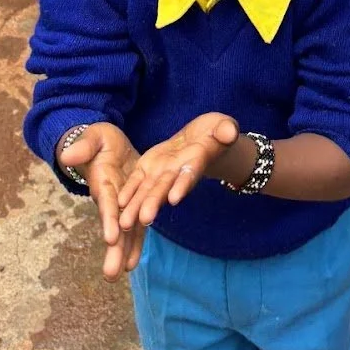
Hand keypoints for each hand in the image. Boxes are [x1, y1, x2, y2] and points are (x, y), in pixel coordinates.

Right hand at [57, 123, 143, 278]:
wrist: (109, 144)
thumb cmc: (100, 140)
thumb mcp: (95, 136)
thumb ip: (83, 145)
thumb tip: (67, 155)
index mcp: (103, 182)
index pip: (107, 202)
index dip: (109, 219)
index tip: (111, 237)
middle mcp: (111, 198)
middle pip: (114, 225)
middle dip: (114, 249)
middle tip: (111, 274)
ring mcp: (121, 204)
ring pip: (124, 232)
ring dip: (123, 252)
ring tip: (123, 273)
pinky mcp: (133, 205)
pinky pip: (136, 226)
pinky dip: (135, 244)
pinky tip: (133, 264)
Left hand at [117, 113, 239, 229]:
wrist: (203, 137)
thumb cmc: (217, 132)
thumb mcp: (224, 126)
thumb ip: (225, 131)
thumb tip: (230, 133)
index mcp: (197, 161)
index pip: (189, 174)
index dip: (182, 185)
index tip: (174, 198)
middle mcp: (178, 172)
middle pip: (165, 188)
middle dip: (154, 203)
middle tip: (144, 219)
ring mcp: (163, 171)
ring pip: (148, 190)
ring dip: (137, 206)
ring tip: (125, 223)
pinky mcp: (150, 166)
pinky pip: (138, 180)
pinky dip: (130, 191)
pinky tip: (119, 203)